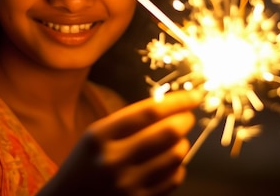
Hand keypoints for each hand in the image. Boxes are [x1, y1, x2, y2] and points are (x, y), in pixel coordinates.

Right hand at [37, 90, 199, 195]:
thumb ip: (128, 122)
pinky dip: (178, 167)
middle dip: (185, 120)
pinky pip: (174, 179)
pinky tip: (170, 163)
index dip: (178, 101)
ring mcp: (127, 184)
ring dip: (182, 144)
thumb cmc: (86, 163)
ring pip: (175, 155)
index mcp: (100, 135)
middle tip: (186, 117)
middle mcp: (113, 159)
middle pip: (167, 132)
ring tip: (176, 141)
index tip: (193, 96)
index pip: (149, 111)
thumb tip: (170, 106)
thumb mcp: (96, 135)